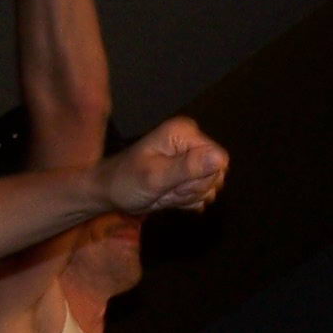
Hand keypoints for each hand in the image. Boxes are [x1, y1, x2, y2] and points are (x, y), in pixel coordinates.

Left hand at [99, 117, 227, 215]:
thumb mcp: (156, 177)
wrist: (111, 192)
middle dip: (192, 188)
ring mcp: (191, 157)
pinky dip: (187, 200)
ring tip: (166, 191)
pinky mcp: (189, 173)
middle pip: (216, 173)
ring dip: (189, 196)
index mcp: (185, 132)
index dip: (200, 178)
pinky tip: (170, 195)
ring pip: (210, 185)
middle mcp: (191, 141)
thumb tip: (221, 159)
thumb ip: (188, 167)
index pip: (219, 159)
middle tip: (168, 188)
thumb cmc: (127, 182)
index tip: (175, 182)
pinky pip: (203, 192)